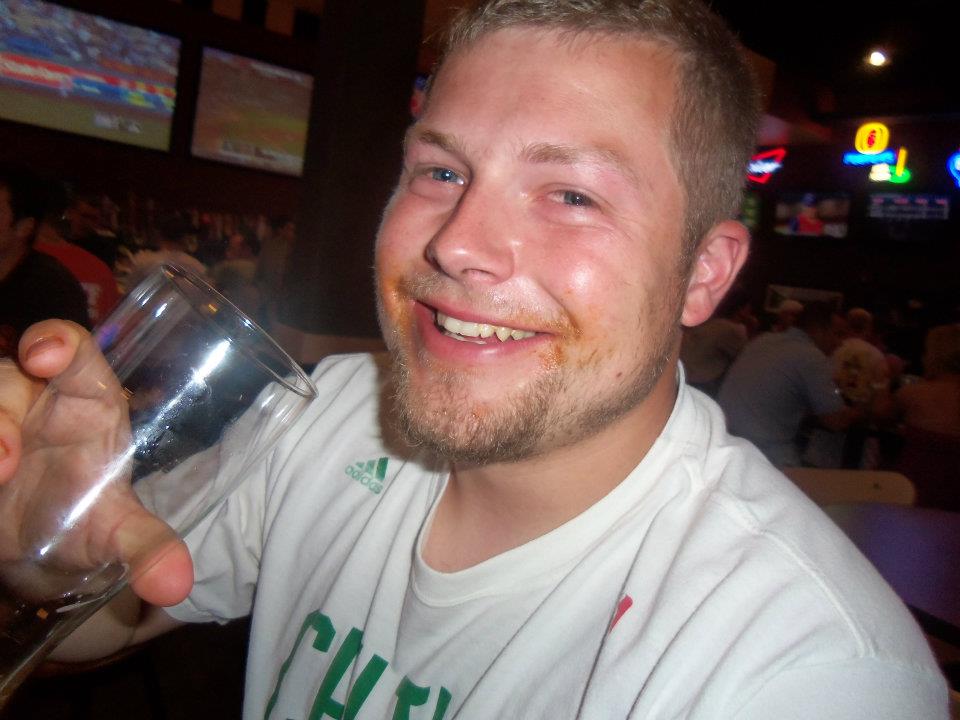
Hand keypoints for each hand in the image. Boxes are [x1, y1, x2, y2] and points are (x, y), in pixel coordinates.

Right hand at [0, 321, 192, 606]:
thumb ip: (147, 549)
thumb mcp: (118, 534)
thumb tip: (175, 584)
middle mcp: (32, 401)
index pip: (75, 351)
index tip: (44, 355)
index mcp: (85, 403)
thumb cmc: (87, 516)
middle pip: (3, 380)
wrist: (38, 550)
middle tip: (3, 463)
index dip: (57, 340)